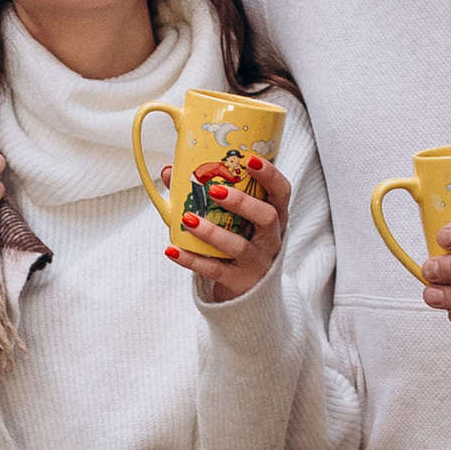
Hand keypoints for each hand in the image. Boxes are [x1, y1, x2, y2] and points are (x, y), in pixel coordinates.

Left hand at [167, 156, 287, 304]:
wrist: (249, 289)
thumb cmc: (239, 241)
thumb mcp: (231, 218)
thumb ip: (204, 193)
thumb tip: (169, 171)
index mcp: (274, 216)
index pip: (281, 192)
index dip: (270, 175)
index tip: (251, 159)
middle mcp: (271, 238)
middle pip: (266, 217)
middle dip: (242, 202)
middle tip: (215, 190)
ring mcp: (257, 262)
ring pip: (239, 246)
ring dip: (212, 232)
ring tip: (188, 219)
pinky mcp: (239, 281)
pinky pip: (215, 270)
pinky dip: (192, 260)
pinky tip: (172, 250)